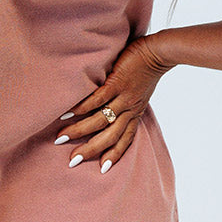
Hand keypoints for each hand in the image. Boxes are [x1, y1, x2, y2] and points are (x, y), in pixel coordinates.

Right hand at [54, 33, 173, 173]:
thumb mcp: (141, 93)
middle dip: (90, 150)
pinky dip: (82, 107)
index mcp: (135, 113)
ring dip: (80, 130)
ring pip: (100, 120)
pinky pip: (98, 99)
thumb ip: (128, 103)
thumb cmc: (149, 70)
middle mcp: (130, 109)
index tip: (101, 170)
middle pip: (109, 136)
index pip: (125, 140)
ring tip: (62, 137)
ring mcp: (123, 96)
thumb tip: (112, 108)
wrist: (160, 52)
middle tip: (72, 160)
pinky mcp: (117, 82)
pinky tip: (68, 113)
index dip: (114, 155)